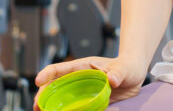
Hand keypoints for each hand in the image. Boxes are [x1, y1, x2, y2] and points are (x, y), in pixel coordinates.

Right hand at [33, 54, 147, 109]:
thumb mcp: (124, 68)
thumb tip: (112, 80)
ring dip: (50, 107)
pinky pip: (73, 110)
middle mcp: (79, 80)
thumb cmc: (128, 66)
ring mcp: (81, 93)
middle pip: (55, 86)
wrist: (134, 76)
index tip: (38, 80)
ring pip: (60, 100)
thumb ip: (119, 72)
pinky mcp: (87, 104)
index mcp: (84, 67)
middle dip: (43, 95)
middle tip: (38, 106)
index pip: (63, 68)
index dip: (49, 73)